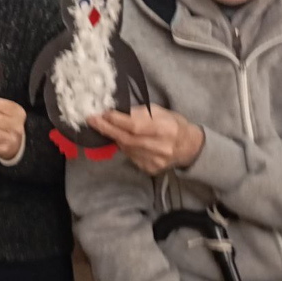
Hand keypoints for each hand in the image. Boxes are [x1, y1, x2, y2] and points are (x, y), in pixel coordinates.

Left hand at [88, 105, 204, 174]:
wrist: (190, 147)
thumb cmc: (173, 124)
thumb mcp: (160, 111)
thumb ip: (139, 113)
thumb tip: (117, 112)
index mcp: (164, 128)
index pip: (135, 125)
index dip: (116, 120)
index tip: (102, 113)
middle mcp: (160, 146)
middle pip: (127, 139)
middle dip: (106, 128)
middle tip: (92, 120)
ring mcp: (155, 160)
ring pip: (126, 149)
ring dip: (114, 137)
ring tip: (106, 127)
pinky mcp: (151, 169)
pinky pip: (131, 157)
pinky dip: (124, 147)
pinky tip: (123, 140)